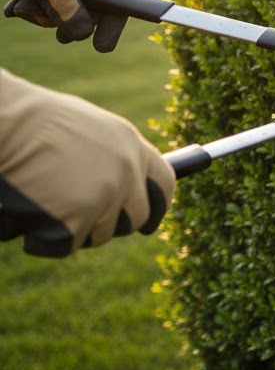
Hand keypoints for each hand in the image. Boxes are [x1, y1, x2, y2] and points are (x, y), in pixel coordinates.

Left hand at [0, 0, 131, 51]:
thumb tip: (82, 33)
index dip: (113, 21)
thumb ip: (64, 4)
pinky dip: (30, 0)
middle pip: (89, 4)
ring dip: (40, 10)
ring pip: (63, 1)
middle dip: (66, 19)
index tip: (102, 46)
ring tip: (18, 7)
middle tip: (56, 35)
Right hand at [0, 70, 174, 256]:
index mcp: (131, 146)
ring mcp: (104, 198)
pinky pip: (66, 245)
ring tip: (47, 206)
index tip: (148, 222)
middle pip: (136, 217)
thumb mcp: (91, 130)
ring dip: (76, 230)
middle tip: (87, 223)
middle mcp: (126, 173)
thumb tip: (123, 185)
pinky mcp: (77, 220)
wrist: (8, 125)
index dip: (159, 206)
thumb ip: (112, 156)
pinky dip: (44, 239)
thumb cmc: (37, 124)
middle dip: (114, 226)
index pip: (164, 184)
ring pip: (100, 235)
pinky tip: (28, 216)